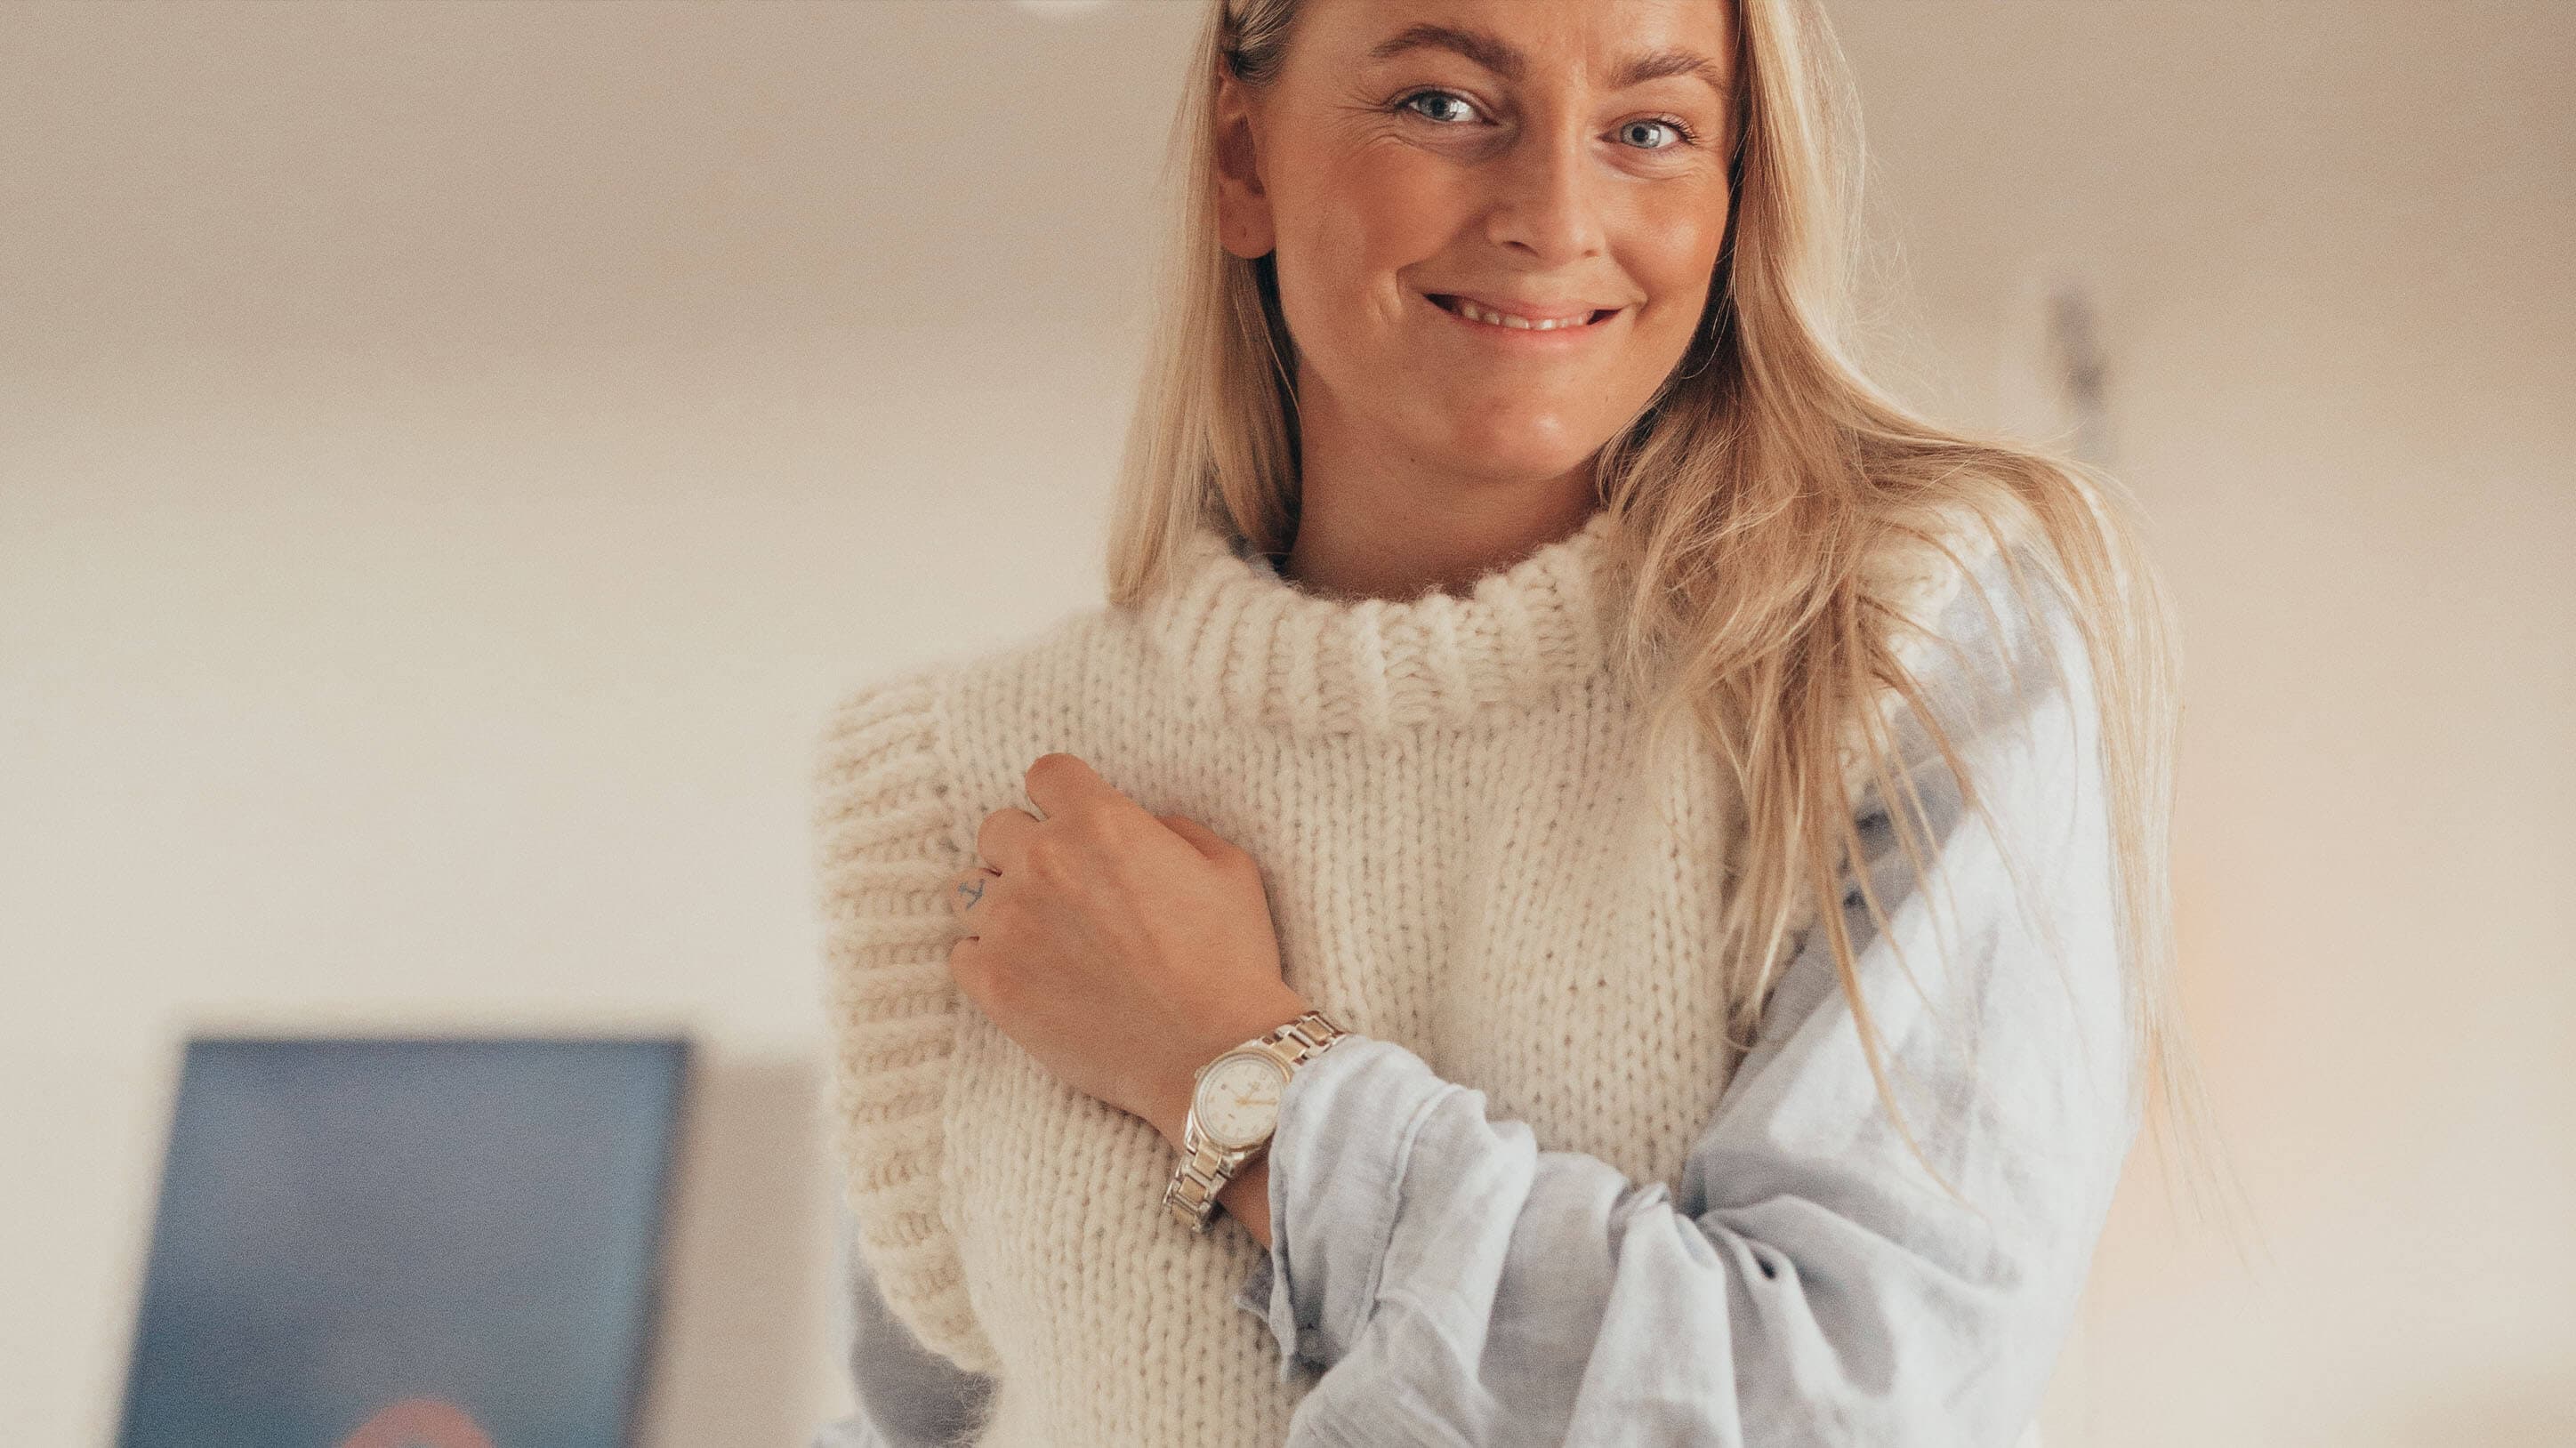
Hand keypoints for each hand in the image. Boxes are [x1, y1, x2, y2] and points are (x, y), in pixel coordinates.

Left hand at [946, 752, 1310, 1146]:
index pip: (1046, 774)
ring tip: (1035, 932)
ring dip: (998, 901)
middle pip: (997, 828)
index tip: (1072, 820)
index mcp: (1100, 822)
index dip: (1061, 796)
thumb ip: (1174, 830)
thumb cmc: (1230, 962)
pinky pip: (961, 953)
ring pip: (967, 888)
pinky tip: (1027, 974)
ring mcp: (1011, 924)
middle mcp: (1044, 862)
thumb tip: (1142, 826)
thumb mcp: (1228, 869)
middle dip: (1026, 849)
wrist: (1212, 1056)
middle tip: (1061, 887)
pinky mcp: (993, 983)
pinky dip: (987, 958)